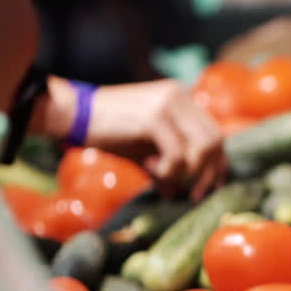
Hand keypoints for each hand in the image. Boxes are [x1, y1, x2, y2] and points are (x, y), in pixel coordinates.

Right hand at [42, 77, 225, 200]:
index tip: (210, 188)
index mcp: (182, 97)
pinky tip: (147, 167)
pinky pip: (177, 155)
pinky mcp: (154, 117)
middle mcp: (180, 95)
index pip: (215, 133)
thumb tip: (177, 194)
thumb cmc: (109, 132)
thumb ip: (167, 165)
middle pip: (215, 141)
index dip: (217, 164)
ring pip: (201, 149)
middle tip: (193, 195)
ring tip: (160, 176)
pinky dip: (167, 171)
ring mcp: (168, 104)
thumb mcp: (144, 149)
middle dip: (207, 174)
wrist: (72, 114)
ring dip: (185, 173)